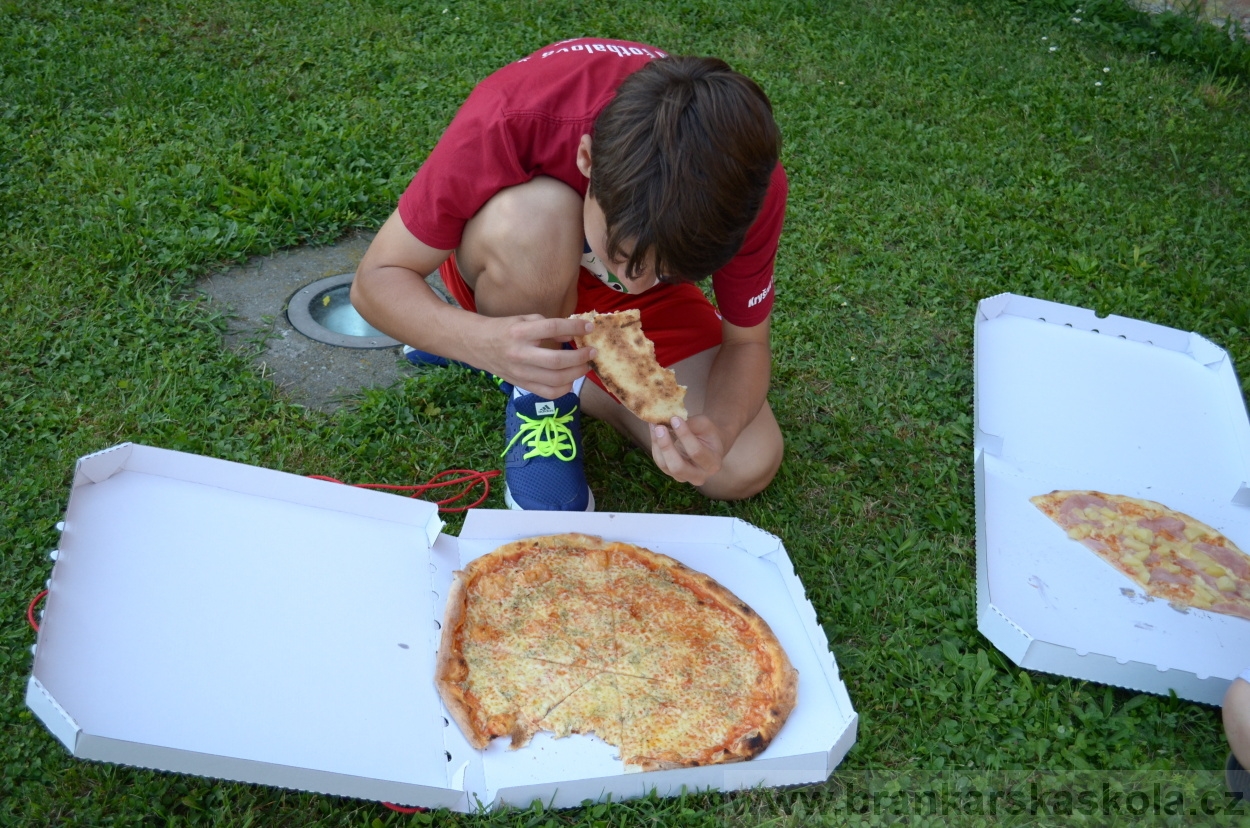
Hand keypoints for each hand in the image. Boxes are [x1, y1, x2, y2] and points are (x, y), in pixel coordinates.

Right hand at [480, 315, 595, 398]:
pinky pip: (549, 393)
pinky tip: (571, 379)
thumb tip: (573, 334)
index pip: (552, 328)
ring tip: (585, 366)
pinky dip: (565, 388)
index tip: (589, 327)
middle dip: (580, 357)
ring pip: (555, 379)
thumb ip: (549, 325)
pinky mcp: (522, 385)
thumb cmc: (506, 329)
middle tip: (592, 352)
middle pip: (557, 360)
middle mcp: (520, 354)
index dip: (574, 327)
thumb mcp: (525, 319)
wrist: (479, 346)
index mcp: (521, 332)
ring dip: (576, 373)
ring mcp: (521, 373)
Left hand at [650, 415, 724, 486]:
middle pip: (678, 467)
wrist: (708, 445)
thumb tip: (669, 420)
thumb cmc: (708, 434)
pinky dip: (655, 446)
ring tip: (654, 426)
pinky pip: (660, 462)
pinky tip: (654, 431)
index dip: (684, 435)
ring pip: (665, 465)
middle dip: (666, 446)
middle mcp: (699, 476)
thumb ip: (691, 424)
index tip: (674, 419)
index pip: (696, 452)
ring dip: (657, 444)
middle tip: (659, 427)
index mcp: (712, 464)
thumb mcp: (705, 425)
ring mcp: (683, 477)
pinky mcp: (671, 474)